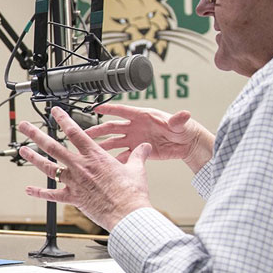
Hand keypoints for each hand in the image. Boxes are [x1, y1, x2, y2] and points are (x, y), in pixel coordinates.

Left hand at [18, 107, 152, 231]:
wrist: (127, 213)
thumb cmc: (132, 193)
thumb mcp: (137, 169)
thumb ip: (138, 156)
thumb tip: (144, 147)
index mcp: (95, 156)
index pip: (76, 132)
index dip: (64, 119)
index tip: (54, 111)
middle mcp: (80, 167)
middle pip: (53, 146)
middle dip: (36, 134)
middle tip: (25, 126)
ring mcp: (74, 182)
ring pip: (48, 167)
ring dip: (33, 158)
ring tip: (22, 150)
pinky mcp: (72, 198)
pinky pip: (52, 195)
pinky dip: (39, 193)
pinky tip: (29, 189)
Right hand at [83, 103, 213, 172]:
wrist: (187, 144)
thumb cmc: (183, 129)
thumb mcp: (180, 124)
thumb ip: (178, 119)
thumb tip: (184, 114)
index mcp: (143, 116)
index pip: (122, 111)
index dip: (109, 109)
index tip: (95, 108)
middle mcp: (136, 127)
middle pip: (112, 128)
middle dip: (98, 130)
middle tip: (85, 133)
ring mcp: (135, 139)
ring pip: (114, 142)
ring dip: (103, 146)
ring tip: (90, 149)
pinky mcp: (139, 151)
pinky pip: (124, 155)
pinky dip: (116, 160)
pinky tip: (107, 164)